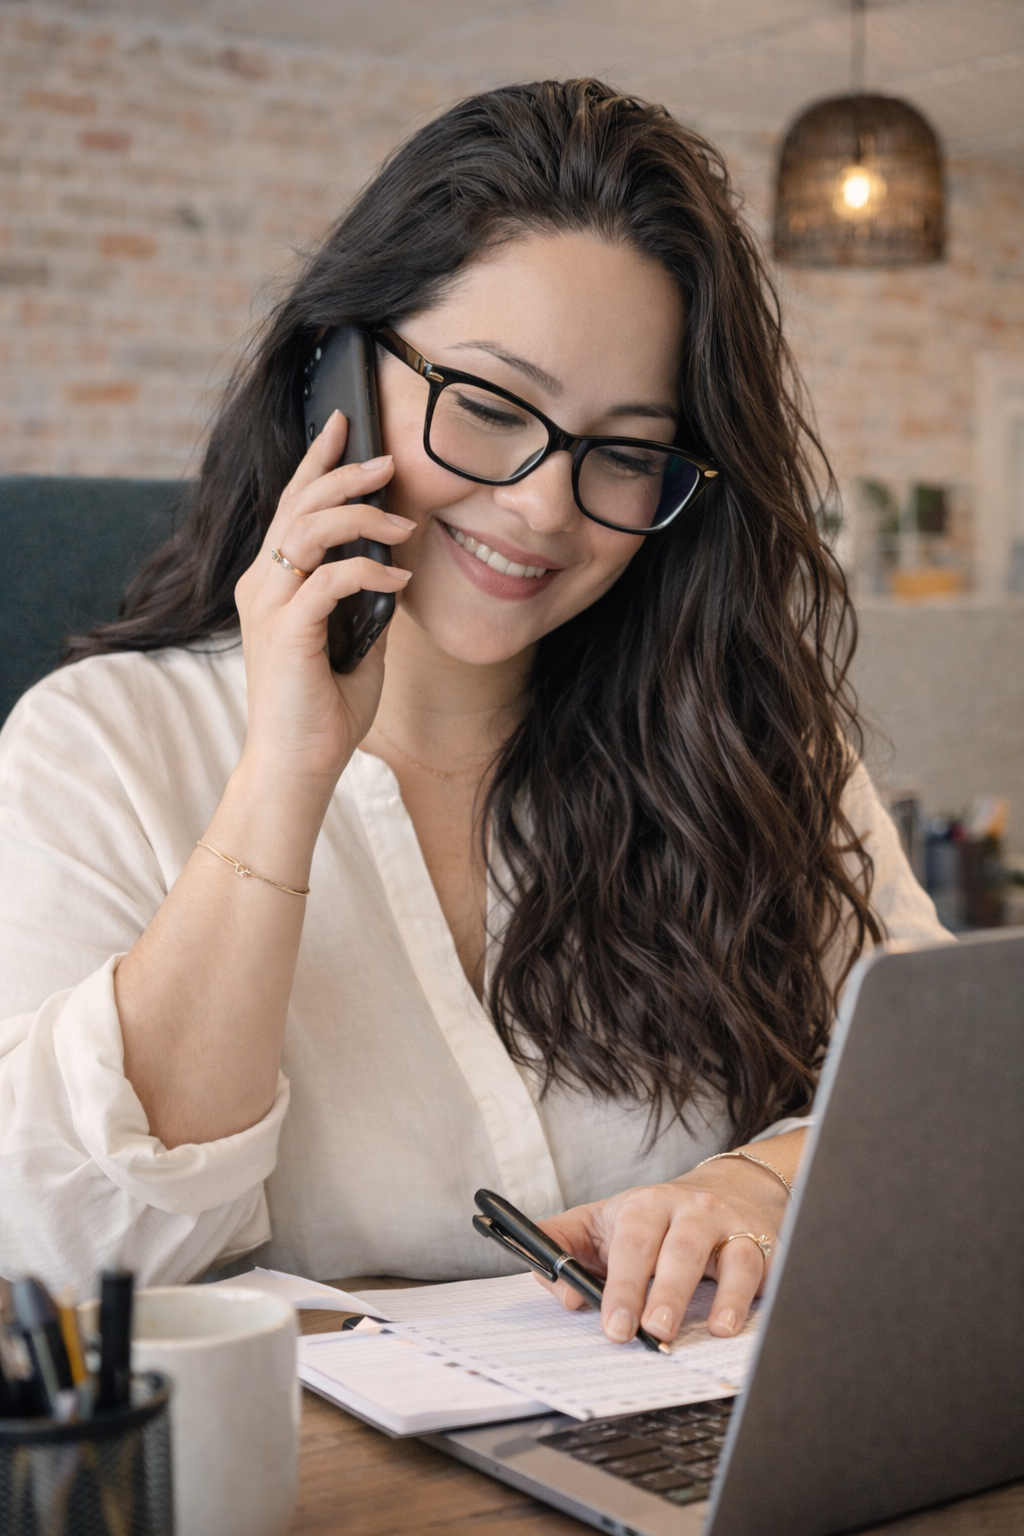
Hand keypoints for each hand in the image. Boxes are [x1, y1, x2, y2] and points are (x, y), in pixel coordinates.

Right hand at [234, 410, 414, 793]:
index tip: (343, 425)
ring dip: (362, 515)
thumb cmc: (324, 710)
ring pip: (311, 528)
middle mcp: (262, 583)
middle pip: (300, 503)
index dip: (317, 460)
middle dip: (345, 471)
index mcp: (272, 582)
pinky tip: (400, 581)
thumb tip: (395, 567)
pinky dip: (372, 572)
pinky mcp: (286, 629)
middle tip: (388, 462)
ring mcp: (269, 603)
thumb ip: (365, 602)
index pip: (292, 505)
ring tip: (402, 522)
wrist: (298, 765)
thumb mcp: (355, 642)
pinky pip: (333, 578)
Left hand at [536, 1133, 803, 1344]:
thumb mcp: (601, 1221)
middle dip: (662, 1293)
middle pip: (677, 1249)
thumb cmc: (653, 1219)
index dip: (621, 1285)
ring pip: (727, 1258)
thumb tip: (561, 1291)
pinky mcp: (763, 1246)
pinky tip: (733, 1325)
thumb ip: (564, 1245)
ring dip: (716, 1297)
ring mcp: (730, 1227)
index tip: (612, 1325)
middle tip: (650, 1331)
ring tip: (703, 1330)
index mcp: (645, 1205)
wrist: (728, 1188)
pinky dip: (748, 1299)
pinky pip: (759, 1269)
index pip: (631, 1242)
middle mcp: (690, 1211)